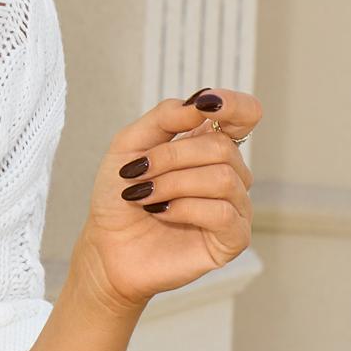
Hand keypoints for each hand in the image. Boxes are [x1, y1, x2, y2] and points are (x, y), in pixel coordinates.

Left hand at [73, 86, 261, 315]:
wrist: (104, 249)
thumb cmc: (117, 200)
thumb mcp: (128, 146)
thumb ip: (164, 117)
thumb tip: (202, 101)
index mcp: (209, 147)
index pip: (247, 115)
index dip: (233, 104)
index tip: (204, 104)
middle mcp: (229, 174)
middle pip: (222, 147)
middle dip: (173, 157)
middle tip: (137, 174)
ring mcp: (234, 207)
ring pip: (223, 178)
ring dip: (174, 184)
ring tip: (144, 197)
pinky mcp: (232, 240)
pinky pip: (223, 213)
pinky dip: (186, 209)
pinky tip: (161, 213)